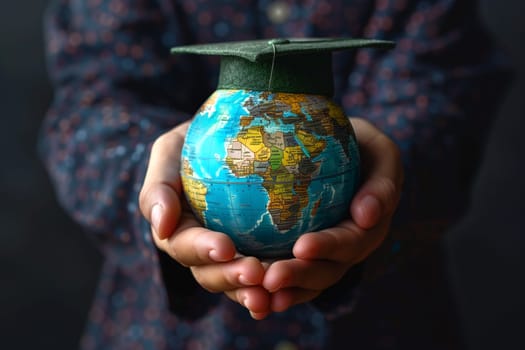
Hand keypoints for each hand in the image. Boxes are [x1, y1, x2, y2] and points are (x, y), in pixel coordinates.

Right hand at [139, 121, 270, 317]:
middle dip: (231, 277)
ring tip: (270, 296)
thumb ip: (159, 186)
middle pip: (211, 274)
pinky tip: (290, 291)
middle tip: (255, 273)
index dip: (203, 250)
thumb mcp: (170, 151)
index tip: (225, 246)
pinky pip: (268, 274)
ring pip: (239, 284)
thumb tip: (160, 226)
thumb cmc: (195, 142)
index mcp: (177, 231)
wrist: (231, 135)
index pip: (185, 245)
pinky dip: (278, 285)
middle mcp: (202, 251)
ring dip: (252, 293)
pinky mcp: (261, 253)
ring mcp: (232, 257)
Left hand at [261, 117, 402, 313]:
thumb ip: (382, 184)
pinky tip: (249, 293)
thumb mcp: (380, 152)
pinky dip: (270, 290)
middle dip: (298, 277)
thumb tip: (365, 217)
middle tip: (270, 279)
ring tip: (257, 296)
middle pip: (324, 272)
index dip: (328, 247)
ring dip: (282, 291)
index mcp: (367, 228)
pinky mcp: (300, 257)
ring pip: (304, 283)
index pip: (349, 242)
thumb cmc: (359, 146)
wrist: (339, 150)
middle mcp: (346, 251)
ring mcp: (323, 258)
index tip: (302, 246)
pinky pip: (287, 278)